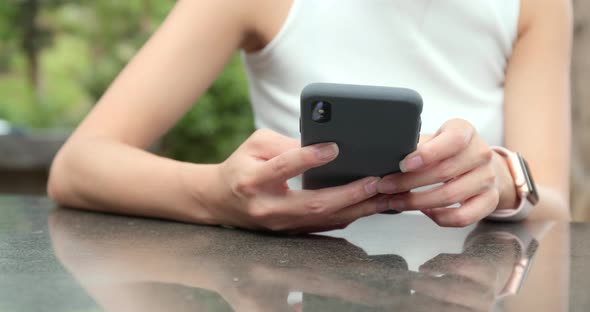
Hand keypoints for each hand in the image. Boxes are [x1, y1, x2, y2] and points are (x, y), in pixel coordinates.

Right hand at [206, 129, 387, 232]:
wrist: (221, 201)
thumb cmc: (241, 167)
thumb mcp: (255, 145)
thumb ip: (285, 144)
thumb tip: (323, 147)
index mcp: (253, 180)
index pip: (284, 168)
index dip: (308, 158)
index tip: (334, 148)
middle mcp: (268, 207)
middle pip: (313, 204)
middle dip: (349, 194)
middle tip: (376, 181)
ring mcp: (281, 225)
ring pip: (325, 220)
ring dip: (357, 208)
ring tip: (384, 195)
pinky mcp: (291, 232)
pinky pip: (325, 226)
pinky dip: (349, 215)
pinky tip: (369, 205)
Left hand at [377, 119, 514, 226]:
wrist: (478, 165)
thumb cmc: (445, 151)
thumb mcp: (431, 140)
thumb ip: (412, 147)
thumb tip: (382, 161)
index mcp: (465, 131)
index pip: (453, 140)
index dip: (428, 154)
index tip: (403, 164)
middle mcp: (481, 153)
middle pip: (444, 172)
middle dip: (408, 182)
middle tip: (384, 187)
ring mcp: (488, 179)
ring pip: (450, 196)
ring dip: (417, 202)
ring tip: (395, 201)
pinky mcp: (490, 201)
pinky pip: (463, 216)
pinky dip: (440, 217)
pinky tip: (425, 211)